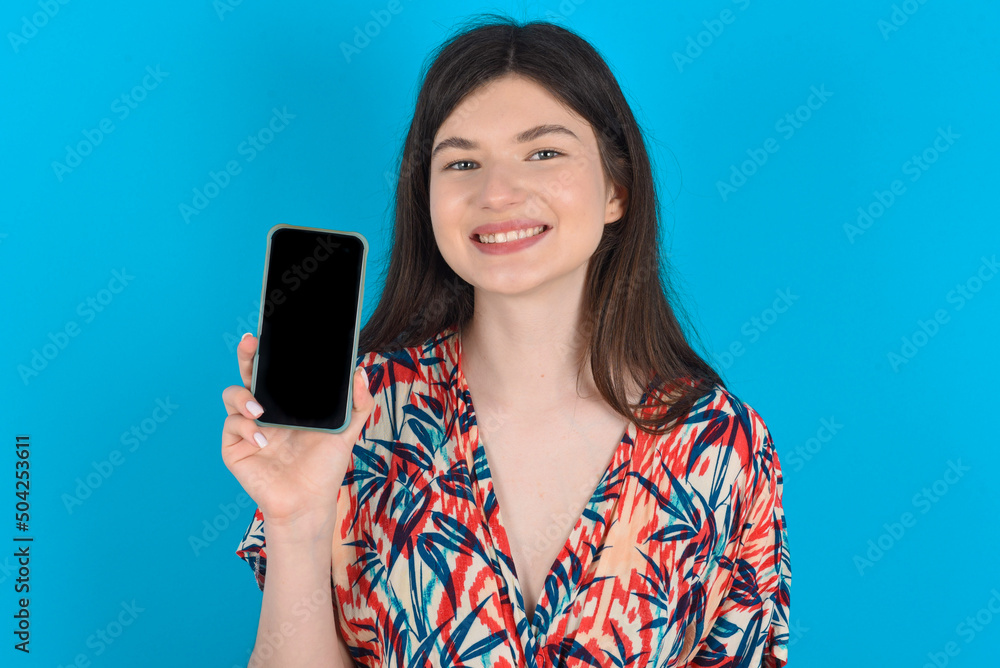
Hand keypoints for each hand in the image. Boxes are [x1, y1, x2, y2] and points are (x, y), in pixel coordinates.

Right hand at [220, 333, 374, 533]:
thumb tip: (361, 371)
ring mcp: (247, 428)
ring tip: (260, 411)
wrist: (309, 501)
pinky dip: (245, 428)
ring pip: (232, 396)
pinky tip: (262, 440)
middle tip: (250, 343)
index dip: (269, 350)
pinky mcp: (235, 447)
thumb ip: (358, 402)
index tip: (268, 331)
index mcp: (288, 402)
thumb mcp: (347, 431)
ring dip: (243, 397)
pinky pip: (230, 426)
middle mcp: (265, 410)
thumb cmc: (325, 467)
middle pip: (248, 374)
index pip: (275, 370)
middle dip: (246, 355)